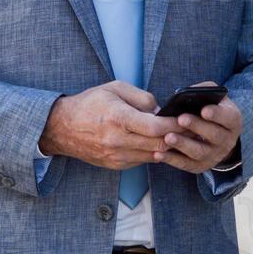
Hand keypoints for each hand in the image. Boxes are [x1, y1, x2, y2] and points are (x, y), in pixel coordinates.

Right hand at [38, 81, 175, 169]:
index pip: (155, 127)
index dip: (174, 124)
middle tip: (190, 128)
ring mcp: (116, 156)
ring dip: (166, 146)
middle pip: (158, 144)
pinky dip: (152, 151)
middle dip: (176, 136)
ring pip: (153, 155)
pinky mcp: (116, 165)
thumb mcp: (115, 88)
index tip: (186, 119)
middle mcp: (117, 140)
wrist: (62, 128)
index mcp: (117, 118)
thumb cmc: (90, 104)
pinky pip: (142, 160)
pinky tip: (156, 142)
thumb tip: (162, 111)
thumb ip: (142, 98)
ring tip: (176, 135)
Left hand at [155, 80, 242, 173]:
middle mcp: (227, 141)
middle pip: (214, 135)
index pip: (228, 118)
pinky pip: (185, 164)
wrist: (216, 137)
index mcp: (233, 122)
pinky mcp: (200, 166)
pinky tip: (158, 153)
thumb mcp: (215, 99)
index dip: (217, 114)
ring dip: (182, 144)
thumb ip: (205, 92)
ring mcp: (214, 156)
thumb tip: (187, 93)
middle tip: (181, 119)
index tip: (204, 110)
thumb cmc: (212, 111)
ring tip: (167, 137)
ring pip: (199, 152)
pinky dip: (171, 159)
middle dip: (197, 127)